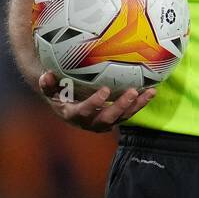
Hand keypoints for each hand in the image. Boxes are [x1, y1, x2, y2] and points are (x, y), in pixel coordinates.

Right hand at [37, 71, 156, 131]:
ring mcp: (104, 122)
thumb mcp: (50, 90)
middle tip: (132, 92)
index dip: (94, 103)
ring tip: (149, 93)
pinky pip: (129, 113)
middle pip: (108, 119)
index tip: (104, 91)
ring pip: (122, 117)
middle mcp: (90, 123)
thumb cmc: (57, 93)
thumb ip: (47, 84)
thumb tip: (46, 75)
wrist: (66, 106)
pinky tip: (152, 91)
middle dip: (121, 107)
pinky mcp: (115, 119)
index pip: (84, 111)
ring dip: (136, 106)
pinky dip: (140, 103)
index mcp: (74, 115)